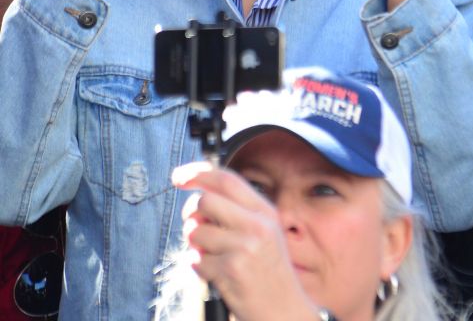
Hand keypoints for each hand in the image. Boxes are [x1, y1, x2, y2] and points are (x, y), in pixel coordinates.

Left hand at [173, 163, 318, 320]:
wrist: (284, 310)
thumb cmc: (270, 272)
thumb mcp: (265, 231)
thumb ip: (238, 209)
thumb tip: (201, 193)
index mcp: (264, 211)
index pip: (226, 179)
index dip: (198, 173)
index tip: (180, 176)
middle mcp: (256, 225)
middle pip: (205, 201)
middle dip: (190, 212)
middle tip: (195, 223)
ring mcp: (244, 247)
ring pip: (196, 231)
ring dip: (195, 244)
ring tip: (212, 254)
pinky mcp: (231, 270)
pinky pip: (196, 259)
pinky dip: (199, 266)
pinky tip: (216, 272)